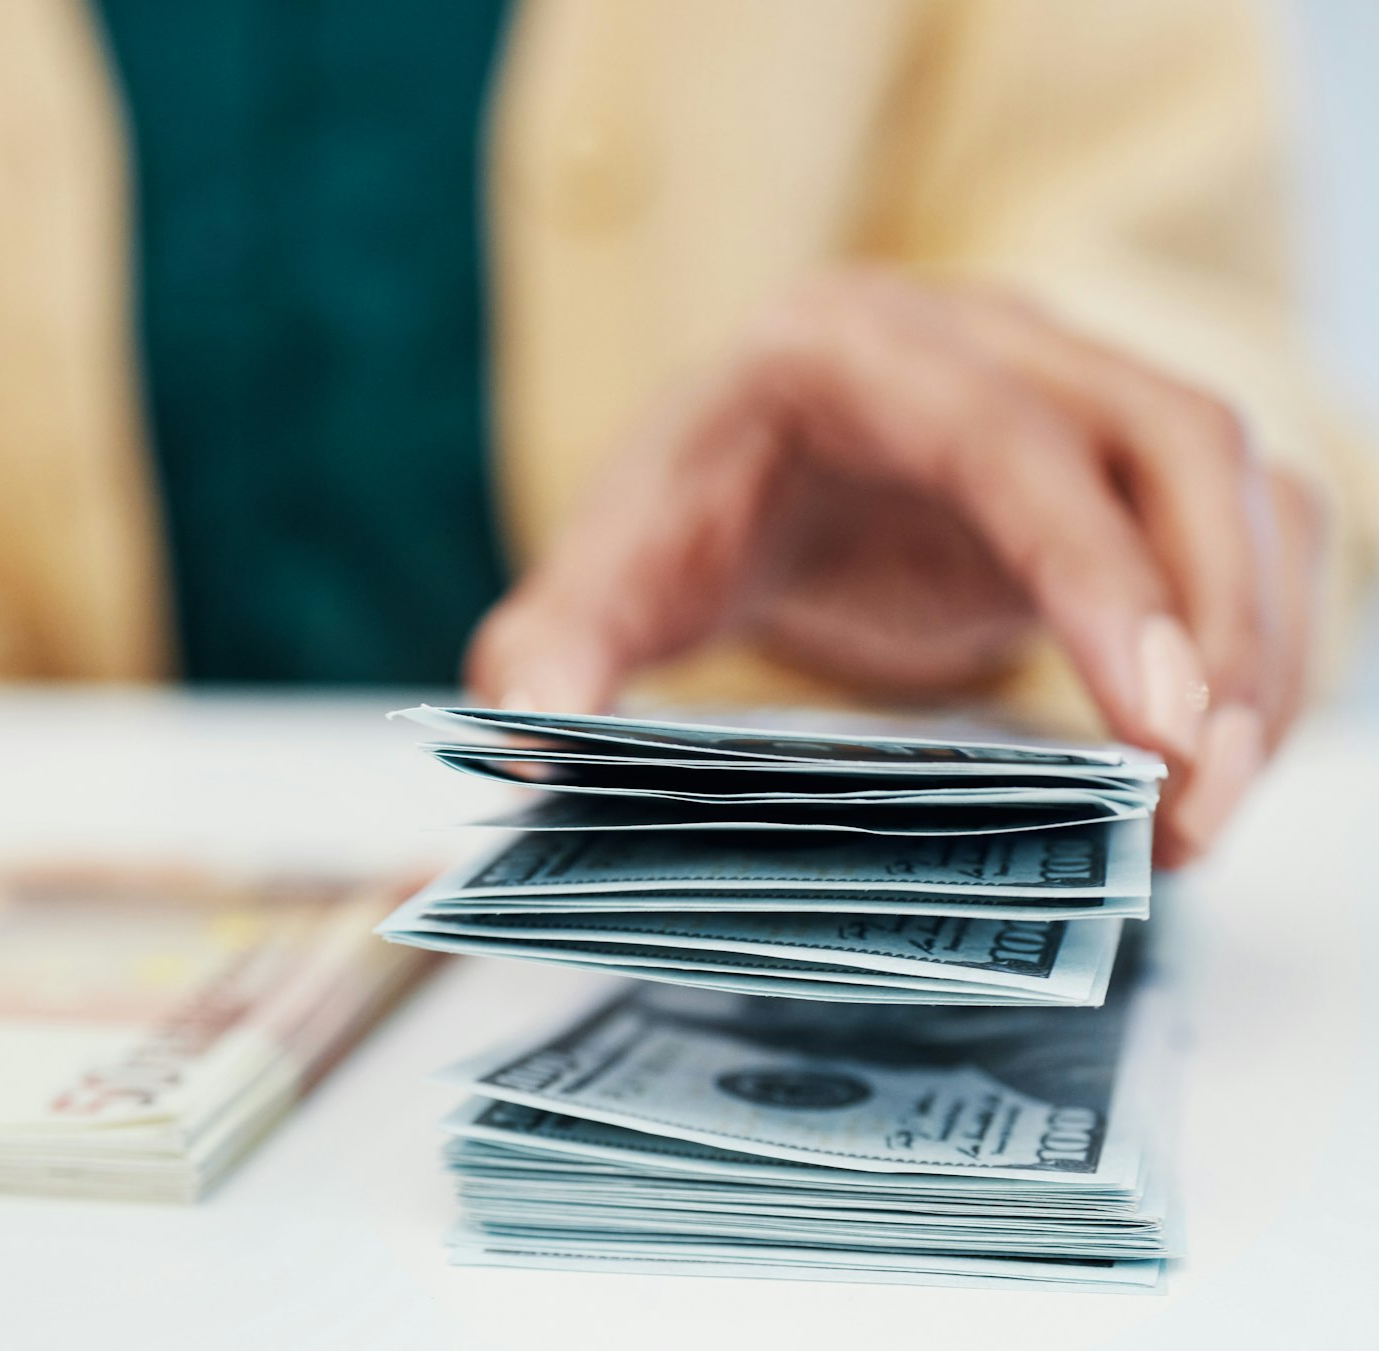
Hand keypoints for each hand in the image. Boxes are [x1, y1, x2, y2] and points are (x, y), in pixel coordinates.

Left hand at [468, 270, 1326, 865]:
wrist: (742, 467)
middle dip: (1216, 625)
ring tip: (1207, 816)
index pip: (1006, 440)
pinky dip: (1261, 638)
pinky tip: (1214, 761)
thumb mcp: (603, 579)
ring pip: (1240, 480)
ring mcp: (1071, 383)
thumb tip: (527, 738)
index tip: (1155, 720)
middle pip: (1172, 440)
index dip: (1098, 573)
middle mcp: (984, 338)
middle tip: (1198, 804)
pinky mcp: (1124, 459)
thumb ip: (550, 650)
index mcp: (844, 350)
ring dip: (1258, 646)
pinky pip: (1247, 522)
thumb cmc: (682, 514)